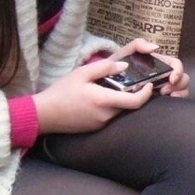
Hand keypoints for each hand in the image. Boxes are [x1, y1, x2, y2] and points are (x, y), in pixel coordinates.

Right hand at [33, 58, 154, 134]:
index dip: (146, 93)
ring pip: (120, 111)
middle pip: (129, 106)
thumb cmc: (61, 92)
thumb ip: (104, 68)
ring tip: (113, 87)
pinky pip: (111, 116)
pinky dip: (112, 106)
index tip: (149, 84)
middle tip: (132, 82)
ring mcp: (102, 124)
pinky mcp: (97, 128)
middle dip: (134, 94)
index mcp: (104, 101)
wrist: (44, 114)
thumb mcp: (81, 73)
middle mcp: (107, 115)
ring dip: (122, 100)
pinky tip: (101, 98)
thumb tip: (124, 66)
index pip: (135, 101)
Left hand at [108, 38, 189, 96]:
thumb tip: (155, 48)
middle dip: (179, 85)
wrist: (107, 82)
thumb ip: (138, 45)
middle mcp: (165, 76)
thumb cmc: (118, 66)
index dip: (178, 71)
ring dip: (179, 94)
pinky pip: (174, 102)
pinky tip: (164, 103)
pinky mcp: (160, 101)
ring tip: (165, 97)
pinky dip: (174, 103)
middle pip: (183, 79)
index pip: (176, 64)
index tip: (171, 79)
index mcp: (160, 64)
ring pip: (183, 91)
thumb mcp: (127, 52)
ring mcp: (164, 89)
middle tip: (164, 91)